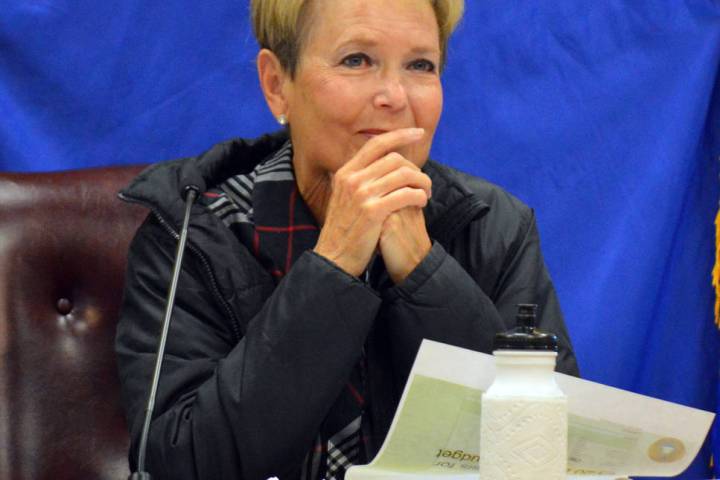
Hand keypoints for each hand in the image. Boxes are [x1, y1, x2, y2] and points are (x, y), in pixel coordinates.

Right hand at [313, 128, 431, 276]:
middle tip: (425, 181)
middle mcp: (352, 180)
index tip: (418, 132)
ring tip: (427, 193)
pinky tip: (423, 202)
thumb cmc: (344, 231)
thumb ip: (358, 180)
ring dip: (422, 182)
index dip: (399, 135)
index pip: (376, 144)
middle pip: (394, 159)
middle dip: (416, 168)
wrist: (333, 258)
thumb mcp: (344, 198)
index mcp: (345, 173)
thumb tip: (378, 165)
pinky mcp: (373, 212)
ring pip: (403, 175)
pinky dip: (419, 196)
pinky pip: (405, 195)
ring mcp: (362, 195)